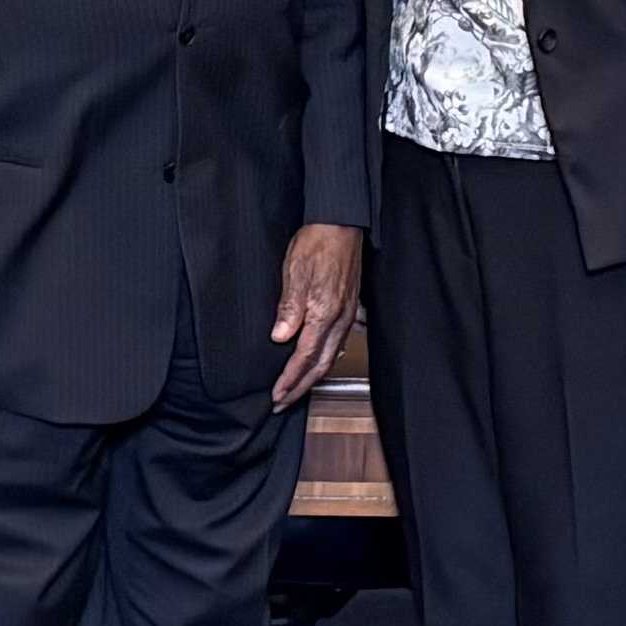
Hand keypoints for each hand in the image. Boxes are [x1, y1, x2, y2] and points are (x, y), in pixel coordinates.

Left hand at [271, 223, 365, 410]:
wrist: (340, 223)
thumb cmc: (318, 242)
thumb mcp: (294, 272)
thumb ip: (289, 308)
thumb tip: (281, 337)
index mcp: (323, 313)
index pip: (304, 357)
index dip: (289, 379)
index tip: (276, 395)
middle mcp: (339, 319)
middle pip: (320, 365)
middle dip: (300, 388)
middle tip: (283, 402)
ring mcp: (346, 315)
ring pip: (330, 357)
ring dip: (311, 377)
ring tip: (296, 388)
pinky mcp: (348, 308)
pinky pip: (336, 344)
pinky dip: (323, 360)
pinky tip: (315, 361)